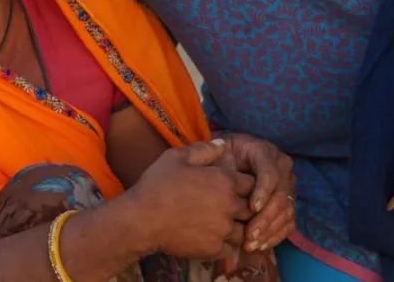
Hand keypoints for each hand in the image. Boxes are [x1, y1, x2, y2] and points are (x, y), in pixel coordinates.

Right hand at [123, 140, 253, 260]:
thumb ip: (204, 150)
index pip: (252, 183)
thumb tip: (223, 144)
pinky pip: (230, 250)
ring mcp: (223, 229)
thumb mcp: (177, 158)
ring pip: (243, 231)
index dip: (244, 186)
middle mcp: (229, 205)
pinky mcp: (214, 249)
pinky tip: (211, 239)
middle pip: (252, 208)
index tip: (233, 189)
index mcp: (224, 180)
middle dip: (244, 207)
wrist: (141, 219)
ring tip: (219, 225)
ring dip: (236, 228)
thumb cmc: (157, 185)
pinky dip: (224, 246)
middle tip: (226, 208)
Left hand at [214, 133, 295, 250]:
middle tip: (249, 235)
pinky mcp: (288, 202)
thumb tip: (220, 167)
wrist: (228, 162)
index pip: (270, 172)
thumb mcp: (216, 154)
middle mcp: (281, 166)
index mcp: (264, 151)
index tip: (252, 208)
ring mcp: (287, 185)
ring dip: (270, 230)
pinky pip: (289, 221)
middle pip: (280, 195)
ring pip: (286, 210)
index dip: (263, 191)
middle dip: (265, 218)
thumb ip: (216, 158)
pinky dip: (276, 235)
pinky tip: (260, 245)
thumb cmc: (220, 159)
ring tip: (251, 244)